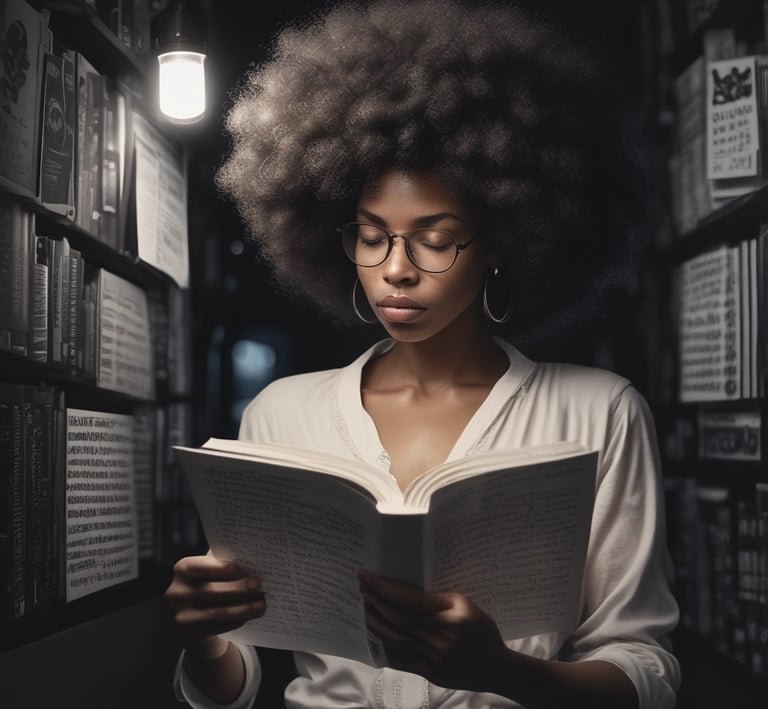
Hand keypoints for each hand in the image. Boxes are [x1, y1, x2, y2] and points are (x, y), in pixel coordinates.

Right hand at [164, 551, 265, 656]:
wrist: (194, 613)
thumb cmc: (208, 582)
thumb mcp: (210, 570)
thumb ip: (223, 563)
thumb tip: (250, 561)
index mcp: (182, 569)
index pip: (198, 567)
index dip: (216, 567)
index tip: (237, 568)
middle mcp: (176, 592)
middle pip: (210, 591)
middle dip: (237, 588)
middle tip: (258, 585)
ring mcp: (181, 615)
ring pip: (216, 612)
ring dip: (242, 608)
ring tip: (261, 605)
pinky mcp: (190, 633)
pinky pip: (216, 627)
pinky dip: (235, 621)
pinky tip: (249, 616)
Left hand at [358, 570, 508, 691]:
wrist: (496, 667)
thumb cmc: (481, 630)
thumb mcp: (464, 604)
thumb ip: (435, 598)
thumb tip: (403, 593)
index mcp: (450, 616)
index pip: (409, 600)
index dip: (385, 588)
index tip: (367, 577)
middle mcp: (439, 638)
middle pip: (397, 619)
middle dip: (375, 602)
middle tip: (363, 588)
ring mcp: (432, 659)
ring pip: (394, 640)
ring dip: (375, 622)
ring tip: (365, 608)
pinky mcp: (428, 673)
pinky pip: (399, 659)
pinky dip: (384, 645)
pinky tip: (377, 633)